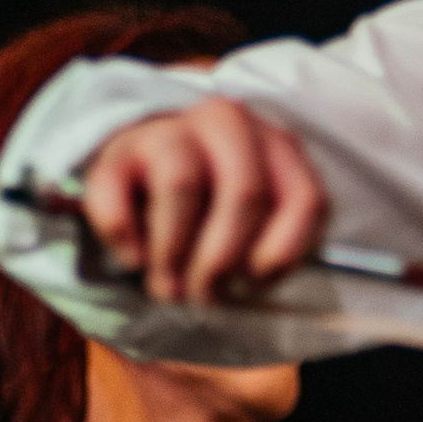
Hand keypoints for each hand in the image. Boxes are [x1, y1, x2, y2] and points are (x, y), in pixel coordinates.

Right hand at [82, 98, 327, 306]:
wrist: (143, 171)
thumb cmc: (208, 206)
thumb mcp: (254, 222)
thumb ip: (269, 247)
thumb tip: (248, 284)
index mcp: (276, 144)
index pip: (304, 198)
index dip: (283, 253)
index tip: (255, 283)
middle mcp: (229, 124)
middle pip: (244, 192)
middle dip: (223, 258)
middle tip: (204, 297)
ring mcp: (170, 130)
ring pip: (182, 184)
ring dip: (174, 251)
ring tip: (168, 288)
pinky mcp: (117, 151)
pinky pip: (119, 198)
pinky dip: (126, 240)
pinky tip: (134, 260)